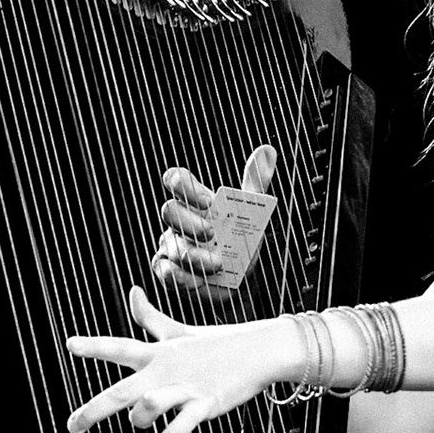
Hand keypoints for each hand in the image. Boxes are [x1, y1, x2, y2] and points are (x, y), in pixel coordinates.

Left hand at [64, 285, 289, 432]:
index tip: (70, 345)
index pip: (121, 348)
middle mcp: (166, 371)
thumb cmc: (218, 344)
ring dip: (140, 417)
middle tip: (71, 427)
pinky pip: (185, 423)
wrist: (260, 350)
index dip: (94, 346)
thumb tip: (133, 291)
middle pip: (122, 391)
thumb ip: (151, 318)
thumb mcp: (180, 332)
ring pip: (150, 405)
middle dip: (92, 410)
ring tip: (140, 423)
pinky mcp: (207, 402)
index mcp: (158, 354)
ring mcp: (186, 387)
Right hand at [152, 143, 277, 301]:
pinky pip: (165, 271)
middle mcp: (180, 221)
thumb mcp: (251, 212)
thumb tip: (267, 151)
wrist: (241, 282)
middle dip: (188, 221)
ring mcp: (171, 246)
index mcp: (195, 202)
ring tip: (216, 264)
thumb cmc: (240, 242)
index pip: (177, 181)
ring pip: (171, 245)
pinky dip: (181, 277)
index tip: (207, 201)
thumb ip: (255, 183)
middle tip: (210, 233)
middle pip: (169, 211)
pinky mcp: (169, 271)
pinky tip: (198, 279)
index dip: (184, 185)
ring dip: (193, 255)